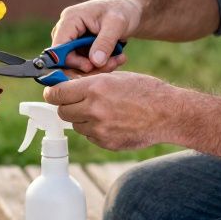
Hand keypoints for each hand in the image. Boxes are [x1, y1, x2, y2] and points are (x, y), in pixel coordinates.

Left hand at [43, 71, 176, 149]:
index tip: (53, 94)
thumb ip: (89, 82)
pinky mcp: (106, 142)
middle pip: (62, 112)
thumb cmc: (145, 90)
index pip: (57, 93)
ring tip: (102, 111)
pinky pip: (90, 136)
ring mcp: (100, 128)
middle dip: (67, 106)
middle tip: (78, 102)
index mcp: (95, 87)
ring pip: (76, 125)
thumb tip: (66, 85)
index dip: (52, 93)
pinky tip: (112, 122)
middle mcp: (94, 108)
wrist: (168, 113)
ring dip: (82, 119)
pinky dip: (95, 130)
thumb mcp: (116, 77)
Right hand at [51, 0, 140, 74]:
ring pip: (77, 63)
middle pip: (66, 58)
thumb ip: (105, 43)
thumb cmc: (123, 10)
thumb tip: (95, 63)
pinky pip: (85, 62)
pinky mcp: (81, 47)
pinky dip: (101, 64)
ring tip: (118, 60)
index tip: (90, 67)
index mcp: (70, 19)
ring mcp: (73, 39)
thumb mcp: (117, 24)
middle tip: (111, 65)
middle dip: (88, 66)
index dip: (70, 61)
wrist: (130, 9)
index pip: (58, 47)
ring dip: (98, 67)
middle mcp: (67, 29)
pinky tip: (117, 58)